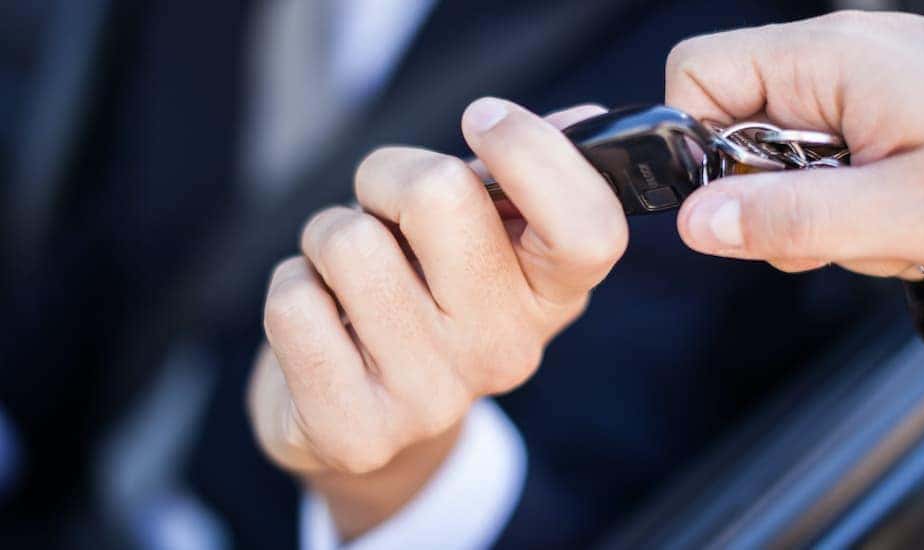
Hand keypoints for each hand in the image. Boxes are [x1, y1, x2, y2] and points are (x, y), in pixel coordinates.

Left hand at [247, 100, 626, 537]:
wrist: (364, 414)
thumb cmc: (422, 299)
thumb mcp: (484, 241)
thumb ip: (521, 180)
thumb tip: (582, 123)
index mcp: (550, 297)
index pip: (589, 230)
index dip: (534, 154)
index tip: (483, 119)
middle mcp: (506, 352)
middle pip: (439, 193)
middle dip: (386, 177)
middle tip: (384, 214)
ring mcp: (432, 397)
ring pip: (348, 242)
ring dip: (328, 238)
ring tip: (347, 278)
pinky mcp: (355, 431)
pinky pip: (293, 302)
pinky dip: (292, 287)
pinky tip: (319, 319)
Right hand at [667, 11, 923, 278]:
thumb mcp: (903, 213)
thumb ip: (790, 218)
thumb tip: (698, 222)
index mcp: (830, 58)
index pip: (697, 73)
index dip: (696, 141)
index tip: (736, 200)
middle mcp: (837, 58)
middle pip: (734, 122)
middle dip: (770, 195)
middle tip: (829, 229)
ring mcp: (861, 83)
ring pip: (778, 154)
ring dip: (815, 211)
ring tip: (881, 226)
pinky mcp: (881, 110)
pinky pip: (823, 160)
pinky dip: (846, 204)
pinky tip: (896, 219)